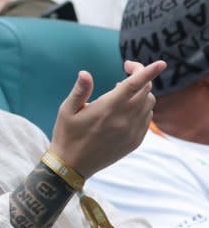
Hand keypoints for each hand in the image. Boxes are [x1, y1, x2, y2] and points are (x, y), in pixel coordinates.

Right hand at [50, 60, 164, 178]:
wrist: (73, 165)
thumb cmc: (67, 134)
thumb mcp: (66, 110)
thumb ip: (80, 90)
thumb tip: (85, 73)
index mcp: (107, 109)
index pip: (134, 85)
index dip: (148, 71)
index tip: (160, 63)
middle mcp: (124, 120)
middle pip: (145, 91)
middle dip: (140, 77)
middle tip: (126, 71)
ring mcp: (132, 131)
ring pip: (148, 104)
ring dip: (141, 92)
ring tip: (123, 91)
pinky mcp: (135, 141)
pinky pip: (147, 118)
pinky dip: (142, 107)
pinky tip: (127, 108)